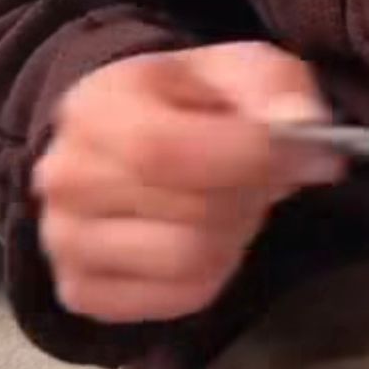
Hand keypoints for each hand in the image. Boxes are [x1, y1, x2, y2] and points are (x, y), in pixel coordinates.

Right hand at [36, 43, 342, 324]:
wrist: (137, 139)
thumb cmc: (196, 101)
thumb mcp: (243, 69)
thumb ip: (276, 86)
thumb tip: (300, 124)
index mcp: (96, 106)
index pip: (164, 149)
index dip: (246, 159)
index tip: (303, 154)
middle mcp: (66, 178)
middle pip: (190, 213)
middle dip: (252, 194)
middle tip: (266, 174)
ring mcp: (65, 241)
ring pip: (190, 262)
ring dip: (236, 234)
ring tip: (234, 201)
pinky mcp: (83, 291)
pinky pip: (180, 299)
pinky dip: (214, 273)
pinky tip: (207, 235)